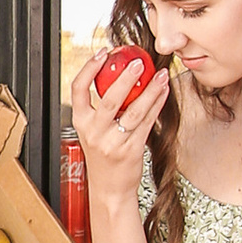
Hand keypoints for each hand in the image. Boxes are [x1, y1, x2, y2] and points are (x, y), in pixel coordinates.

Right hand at [67, 47, 168, 202]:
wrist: (110, 189)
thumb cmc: (103, 157)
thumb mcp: (93, 132)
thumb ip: (101, 109)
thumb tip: (118, 76)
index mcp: (80, 122)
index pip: (78, 89)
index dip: (89, 68)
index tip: (103, 53)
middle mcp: (94, 132)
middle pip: (109, 98)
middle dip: (125, 77)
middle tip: (138, 62)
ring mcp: (112, 142)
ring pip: (134, 111)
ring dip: (149, 90)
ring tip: (160, 75)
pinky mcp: (131, 150)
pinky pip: (147, 123)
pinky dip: (156, 105)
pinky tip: (163, 92)